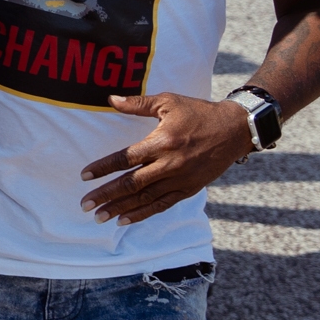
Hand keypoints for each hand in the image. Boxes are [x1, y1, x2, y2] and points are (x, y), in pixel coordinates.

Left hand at [81, 93, 254, 223]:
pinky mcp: (189, 189)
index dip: (103, 168)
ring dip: (120, 209)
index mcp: (162, 142)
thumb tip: (111, 99)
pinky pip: (162, 205)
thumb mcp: (169, 102)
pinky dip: (142, 214)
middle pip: (131, 183)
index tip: (84, 176)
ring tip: (99, 217)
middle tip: (85, 205)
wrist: (236, 129)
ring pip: (145, 198)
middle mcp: (170, 164)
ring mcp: (180, 179)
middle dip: (106, 195)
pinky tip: (124, 220)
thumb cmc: (199, 113)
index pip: (125, 159)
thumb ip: (139, 104)